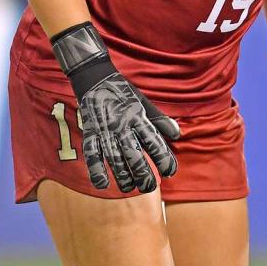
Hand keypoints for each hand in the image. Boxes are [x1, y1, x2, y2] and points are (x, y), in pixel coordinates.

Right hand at [78, 71, 179, 192]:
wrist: (95, 77)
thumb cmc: (123, 93)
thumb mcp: (143, 103)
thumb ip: (159, 120)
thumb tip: (177, 134)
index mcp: (138, 116)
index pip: (154, 142)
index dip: (164, 158)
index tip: (170, 172)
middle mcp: (122, 124)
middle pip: (134, 155)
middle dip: (143, 175)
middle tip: (149, 187)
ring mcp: (104, 129)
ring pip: (114, 158)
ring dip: (122, 176)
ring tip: (130, 188)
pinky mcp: (89, 132)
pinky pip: (92, 154)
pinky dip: (96, 170)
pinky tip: (102, 184)